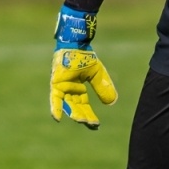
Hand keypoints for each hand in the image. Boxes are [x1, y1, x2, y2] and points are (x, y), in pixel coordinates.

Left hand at [50, 6, 117, 129]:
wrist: (76, 43)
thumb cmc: (84, 56)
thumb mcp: (97, 73)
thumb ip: (103, 87)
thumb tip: (112, 102)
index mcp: (78, 88)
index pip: (84, 106)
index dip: (89, 115)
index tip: (96, 125)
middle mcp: (69, 90)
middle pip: (76, 107)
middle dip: (83, 116)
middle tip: (91, 124)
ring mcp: (61, 87)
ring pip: (67, 105)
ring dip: (74, 113)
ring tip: (81, 120)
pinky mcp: (56, 83)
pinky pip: (55, 98)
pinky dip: (56, 107)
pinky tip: (57, 118)